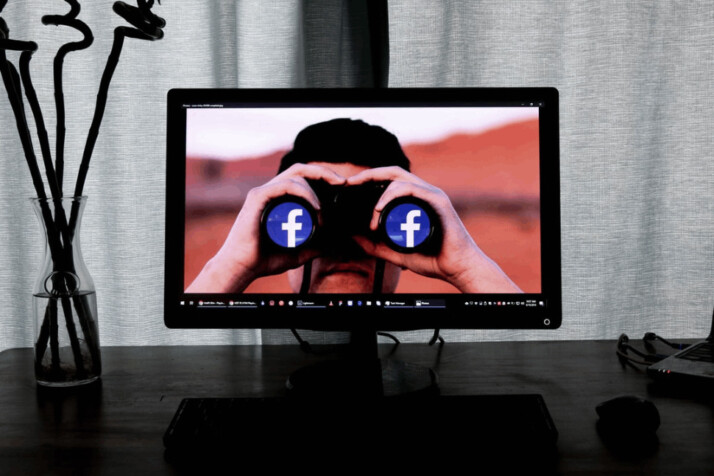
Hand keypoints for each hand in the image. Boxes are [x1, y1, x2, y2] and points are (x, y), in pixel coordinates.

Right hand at [186, 164, 345, 292]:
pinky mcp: (257, 198)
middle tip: (342, 182)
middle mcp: (270, 191)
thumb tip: (330, 245)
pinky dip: (304, 192)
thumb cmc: (264, 259)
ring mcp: (263, 192)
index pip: (303, 177)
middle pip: (300, 169)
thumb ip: (312, 248)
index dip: (323, 177)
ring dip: (315, 191)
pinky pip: (284, 185)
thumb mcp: (296, 253)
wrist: (242, 267)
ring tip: (323, 211)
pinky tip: (316, 206)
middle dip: (324, 172)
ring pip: (295, 177)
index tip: (342, 186)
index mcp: (278, 198)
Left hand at [347, 166, 521, 292]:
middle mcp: (424, 193)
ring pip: (399, 180)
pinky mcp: (438, 201)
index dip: (369, 178)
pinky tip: (379, 208)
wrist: (457, 268)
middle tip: (350, 183)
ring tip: (372, 217)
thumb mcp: (395, 252)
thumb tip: (353, 237)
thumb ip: (375, 246)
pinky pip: (411, 189)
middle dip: (368, 174)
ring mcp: (432, 195)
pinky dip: (391, 195)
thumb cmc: (432, 259)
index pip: (390, 180)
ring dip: (379, 196)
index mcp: (415, 200)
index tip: (350, 186)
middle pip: (392, 172)